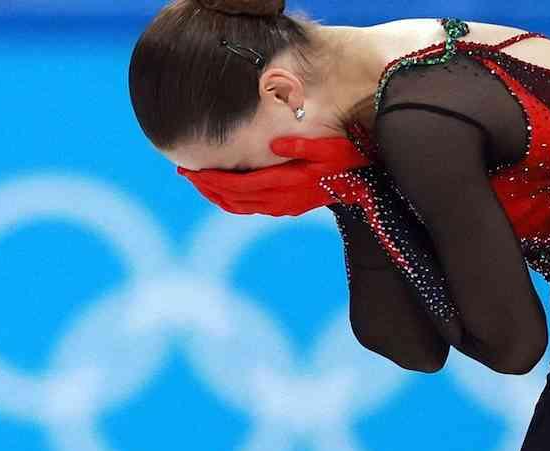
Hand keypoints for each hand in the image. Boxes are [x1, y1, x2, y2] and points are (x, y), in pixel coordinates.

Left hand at [176, 136, 372, 216]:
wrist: (364, 186)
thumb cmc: (347, 161)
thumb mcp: (329, 148)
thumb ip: (302, 146)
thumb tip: (275, 144)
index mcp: (286, 183)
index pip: (238, 184)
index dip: (212, 179)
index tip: (191, 169)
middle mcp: (281, 200)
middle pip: (233, 197)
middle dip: (206, 186)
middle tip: (185, 172)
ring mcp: (283, 207)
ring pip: (239, 206)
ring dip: (216, 195)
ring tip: (199, 182)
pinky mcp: (287, 208)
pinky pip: (250, 208)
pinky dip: (231, 201)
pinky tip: (223, 192)